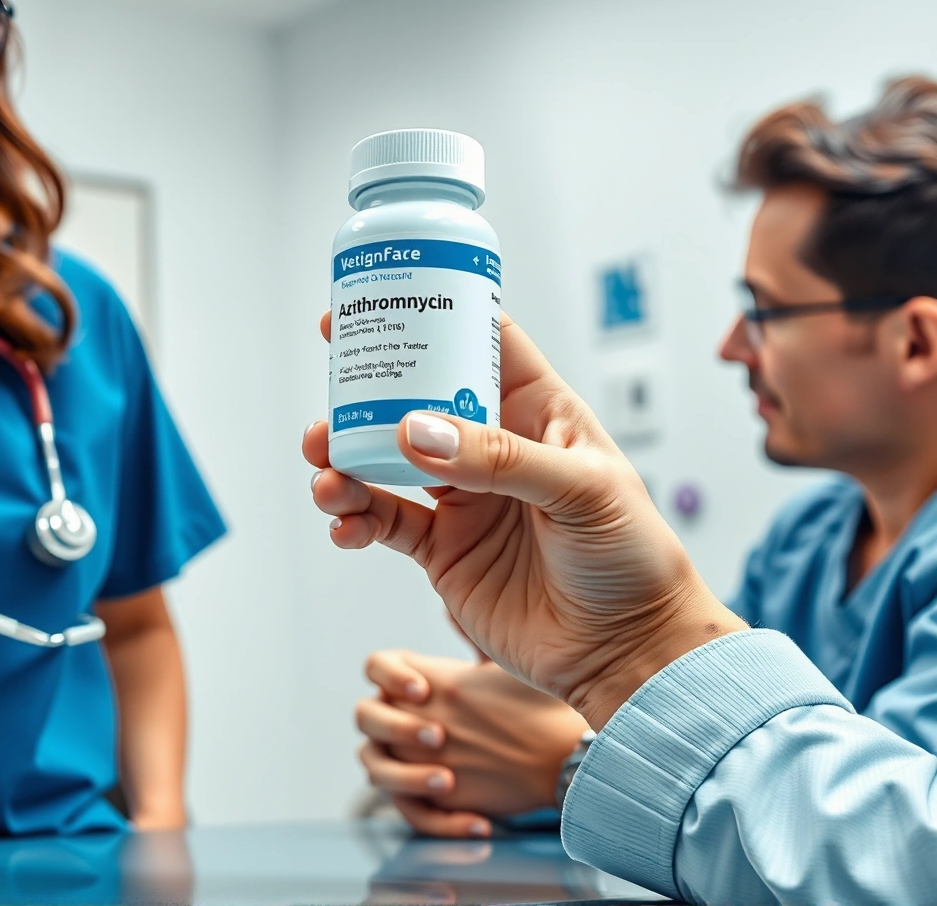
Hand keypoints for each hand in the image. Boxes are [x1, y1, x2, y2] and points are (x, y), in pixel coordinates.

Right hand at [307, 312, 745, 726]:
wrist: (629, 655)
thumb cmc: (633, 560)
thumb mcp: (581, 491)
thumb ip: (497, 458)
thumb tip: (412, 429)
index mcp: (538, 412)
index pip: (480, 344)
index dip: (430, 316)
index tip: (378, 304)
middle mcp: (493, 448)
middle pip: (413, 399)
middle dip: (363, 395)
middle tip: (330, 394)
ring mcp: (464, 500)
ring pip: (384, 462)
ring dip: (345, 461)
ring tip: (327, 473)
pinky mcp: (443, 551)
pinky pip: (382, 522)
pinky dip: (353, 520)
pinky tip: (345, 524)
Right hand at [356, 649, 587, 836]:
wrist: (557, 757)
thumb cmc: (524, 709)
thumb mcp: (501, 674)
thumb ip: (475, 640)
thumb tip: (456, 607)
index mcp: (412, 683)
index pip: (375, 667)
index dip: (390, 677)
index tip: (424, 691)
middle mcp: (398, 720)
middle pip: (366, 717)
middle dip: (397, 727)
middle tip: (440, 736)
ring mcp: (405, 761)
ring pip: (376, 769)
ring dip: (408, 778)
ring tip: (450, 782)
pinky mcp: (423, 801)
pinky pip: (415, 816)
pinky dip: (443, 823)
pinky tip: (478, 823)